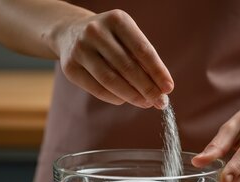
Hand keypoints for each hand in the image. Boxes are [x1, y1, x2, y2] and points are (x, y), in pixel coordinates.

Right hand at [51, 9, 172, 107]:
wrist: (70, 32)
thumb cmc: (109, 39)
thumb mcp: (126, 38)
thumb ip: (142, 60)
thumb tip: (161, 90)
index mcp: (117, 20)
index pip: (142, 49)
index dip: (157, 71)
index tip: (169, 88)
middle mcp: (96, 31)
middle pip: (127, 66)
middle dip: (147, 87)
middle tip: (160, 101)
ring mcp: (80, 49)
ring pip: (111, 80)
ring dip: (132, 95)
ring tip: (146, 103)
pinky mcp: (70, 67)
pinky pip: (97, 88)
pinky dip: (114, 98)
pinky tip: (125, 100)